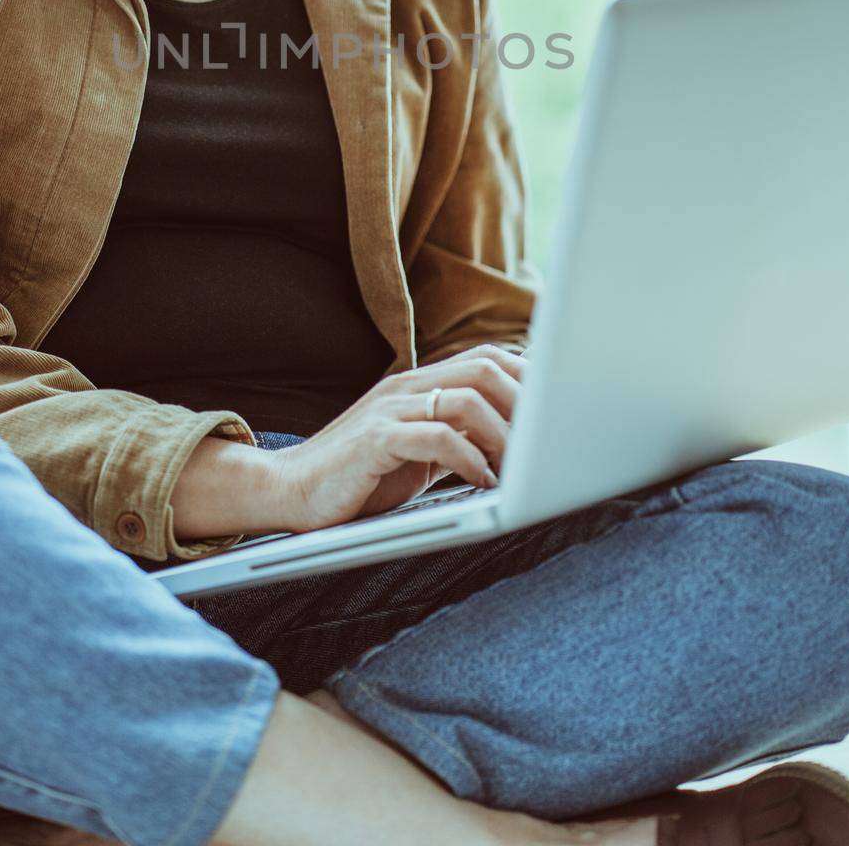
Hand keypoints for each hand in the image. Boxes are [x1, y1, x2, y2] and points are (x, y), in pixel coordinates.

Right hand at [264, 344, 527, 532]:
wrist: (290, 490)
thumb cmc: (360, 477)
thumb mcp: (419, 452)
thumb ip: (458, 437)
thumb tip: (515, 440)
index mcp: (420, 383)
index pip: (486, 357)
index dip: (528, 377)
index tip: (558, 411)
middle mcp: (407, 387)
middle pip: (484, 369)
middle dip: (527, 405)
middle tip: (548, 443)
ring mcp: (389, 409)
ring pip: (466, 400)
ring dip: (504, 435)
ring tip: (520, 468)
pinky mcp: (375, 440)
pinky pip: (435, 438)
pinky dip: (469, 459)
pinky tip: (483, 482)